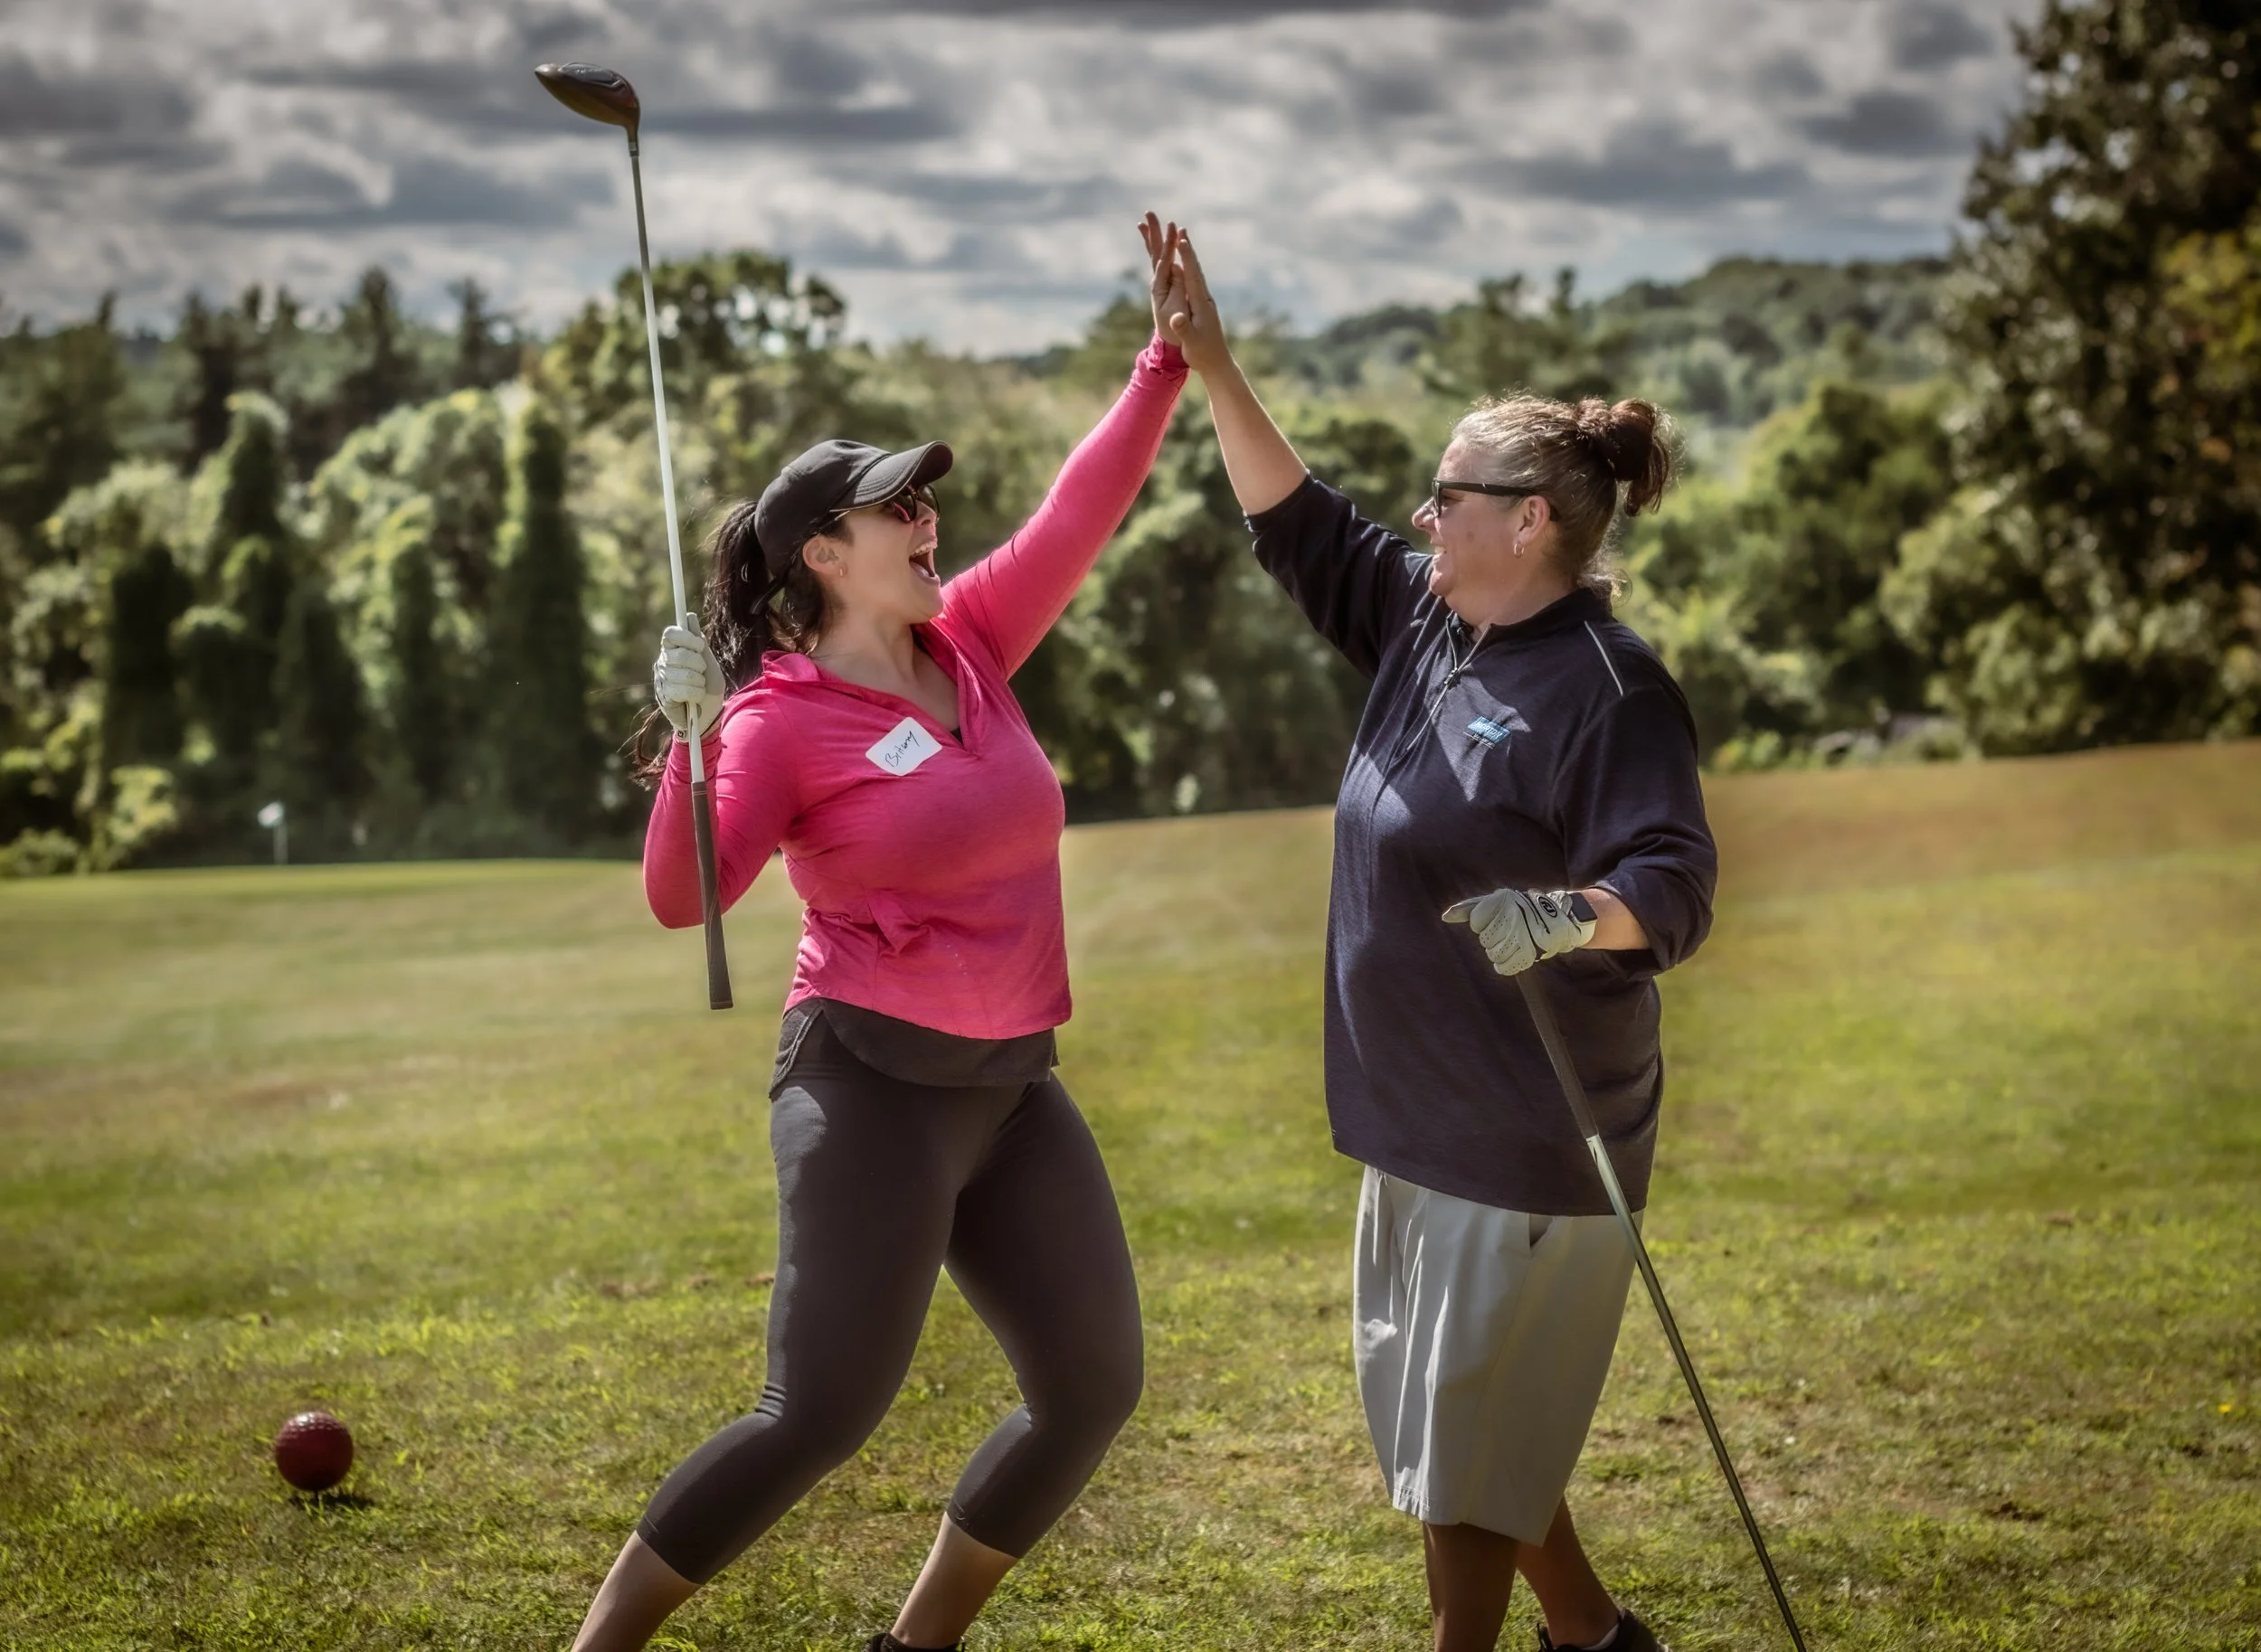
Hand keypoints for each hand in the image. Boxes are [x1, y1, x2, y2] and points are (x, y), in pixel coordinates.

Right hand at [653, 617, 724, 740]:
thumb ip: (698, 641)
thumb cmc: (708, 685)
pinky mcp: (664, 696)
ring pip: (684, 673)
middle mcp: (663, 662)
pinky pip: (682, 690)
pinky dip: (696, 694)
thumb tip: (689, 617)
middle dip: (698, 663)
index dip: (686, 637)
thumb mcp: (708, 661)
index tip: (700, 645)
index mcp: (673, 650)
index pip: (670, 634)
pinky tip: (695, 698)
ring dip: (699, 681)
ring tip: (699, 686)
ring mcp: (662, 679)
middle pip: (680, 653)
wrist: (708, 713)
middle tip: (701, 672)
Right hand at [1138, 212, 1231, 374]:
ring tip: (1182, 240)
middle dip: (1188, 250)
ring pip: (1194, 275)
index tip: (1181, 240)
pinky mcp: (1202, 307)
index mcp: (1202, 304)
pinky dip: (1188, 269)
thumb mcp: (1191, 342)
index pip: (1193, 276)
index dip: (1187, 257)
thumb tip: (1176, 317)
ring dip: (1188, 256)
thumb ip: (1183, 328)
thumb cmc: (1203, 354)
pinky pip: (1192, 283)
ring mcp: (1204, 302)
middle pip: (1195, 269)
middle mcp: (1205, 299)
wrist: (1217, 364)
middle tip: (1181, 230)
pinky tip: (1183, 265)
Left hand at [1442, 888, 1596, 977]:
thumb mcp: (1495, 902)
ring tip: (1514, 942)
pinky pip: (1503, 968)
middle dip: (1493, 938)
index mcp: (1503, 900)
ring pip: (1493, 955)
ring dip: (1500, 952)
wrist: (1558, 920)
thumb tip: (1445, 917)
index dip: (1483, 923)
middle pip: (1484, 940)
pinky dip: (1507, 964)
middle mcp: (1513, 916)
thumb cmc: (1519, 910)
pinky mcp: (1529, 954)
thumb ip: (1468, 909)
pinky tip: (1515, 953)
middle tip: (1509, 931)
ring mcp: (1522, 936)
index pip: (1476, 922)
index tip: (1498, 918)